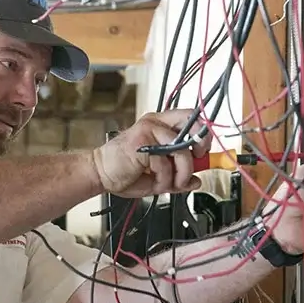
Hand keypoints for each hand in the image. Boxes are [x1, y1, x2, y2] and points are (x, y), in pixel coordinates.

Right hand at [91, 110, 211, 197]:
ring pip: (182, 152)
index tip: (203, 152)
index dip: (202, 134)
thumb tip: (196, 181)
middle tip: (196, 161)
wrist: (99, 174)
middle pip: (191, 122)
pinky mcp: (143, 142)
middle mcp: (155, 123)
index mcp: (159, 125)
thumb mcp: (158, 177)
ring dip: (180, 175)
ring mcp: (149, 131)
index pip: (189, 118)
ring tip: (169, 184)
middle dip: (200, 144)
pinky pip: (166, 164)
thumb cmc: (124, 172)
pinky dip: (164, 180)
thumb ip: (177, 177)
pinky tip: (154, 182)